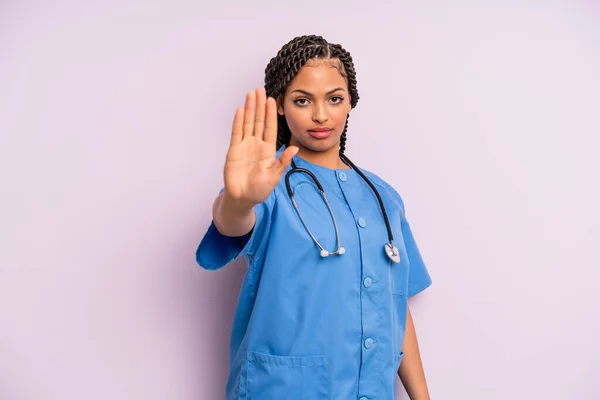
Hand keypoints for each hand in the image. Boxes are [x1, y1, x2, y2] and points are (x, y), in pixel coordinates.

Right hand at [223, 88, 297, 208]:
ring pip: (248, 123)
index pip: (270, 127)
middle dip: (260, 105)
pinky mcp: (234, 150)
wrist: (242, 198)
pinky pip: (236, 132)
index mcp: (268, 150)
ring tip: (251, 94)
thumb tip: (295, 149)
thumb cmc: (260, 190)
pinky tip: (240, 110)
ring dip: (249, 109)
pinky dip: (238, 121)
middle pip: (258, 121)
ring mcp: (245, 146)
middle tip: (261, 90)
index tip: (273, 101)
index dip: (271, 114)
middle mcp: (257, 145)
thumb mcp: (274, 176)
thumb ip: (283, 162)